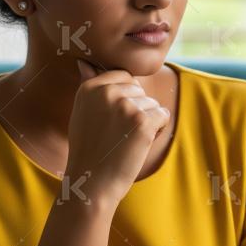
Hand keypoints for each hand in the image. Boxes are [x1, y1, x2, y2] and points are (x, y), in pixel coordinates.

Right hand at [64, 58, 170, 208]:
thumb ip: (89, 86)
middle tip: (118, 133)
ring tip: (125, 140)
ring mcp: (126, 105)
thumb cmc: (89, 149)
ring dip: (147, 121)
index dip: (125, 99)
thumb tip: (84, 62)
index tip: (112, 121)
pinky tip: (139, 143)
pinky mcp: (143, 120)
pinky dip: (158, 130)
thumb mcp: (82, 112)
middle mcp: (107, 92)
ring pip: (152, 103)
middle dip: (137, 109)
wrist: (92, 183)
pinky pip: (163, 115)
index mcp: (90, 87)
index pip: (124, 77)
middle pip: (140, 89)